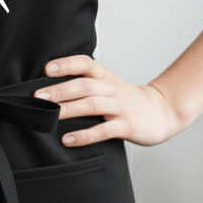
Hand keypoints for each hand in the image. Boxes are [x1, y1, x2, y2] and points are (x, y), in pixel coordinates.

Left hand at [34, 54, 183, 148]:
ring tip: (50, 116)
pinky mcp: (126, 126)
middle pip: (84, 85)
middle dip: (60, 90)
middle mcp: (112, 89)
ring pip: (92, 105)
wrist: (162, 112)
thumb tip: (52, 89)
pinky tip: (69, 139)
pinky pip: (103, 130)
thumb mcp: (109, 84)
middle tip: (39, 97)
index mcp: (106, 76)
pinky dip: (85, 135)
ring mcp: (120, 107)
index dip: (66, 64)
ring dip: (69, 109)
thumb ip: (87, 83)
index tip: (47, 69)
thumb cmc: (128, 100)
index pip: (85, 63)